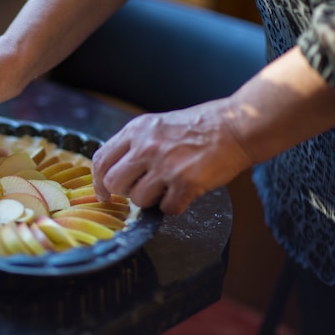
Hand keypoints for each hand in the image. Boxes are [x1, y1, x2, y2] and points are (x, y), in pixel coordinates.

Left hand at [92, 99, 252, 214]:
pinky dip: (175, 206)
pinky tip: (185, 192)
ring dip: (152, 200)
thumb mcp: (157, 125)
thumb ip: (135, 144)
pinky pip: (166, 209)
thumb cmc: (199, 126)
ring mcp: (165, 165)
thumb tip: (115, 170)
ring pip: (138, 200)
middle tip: (141, 190)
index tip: (104, 193)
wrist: (236, 127)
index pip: (100, 160)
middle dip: (124, 193)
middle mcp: (146, 147)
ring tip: (168, 186)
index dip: (98, 181)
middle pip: (114, 183)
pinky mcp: (185, 183)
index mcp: (136, 130)